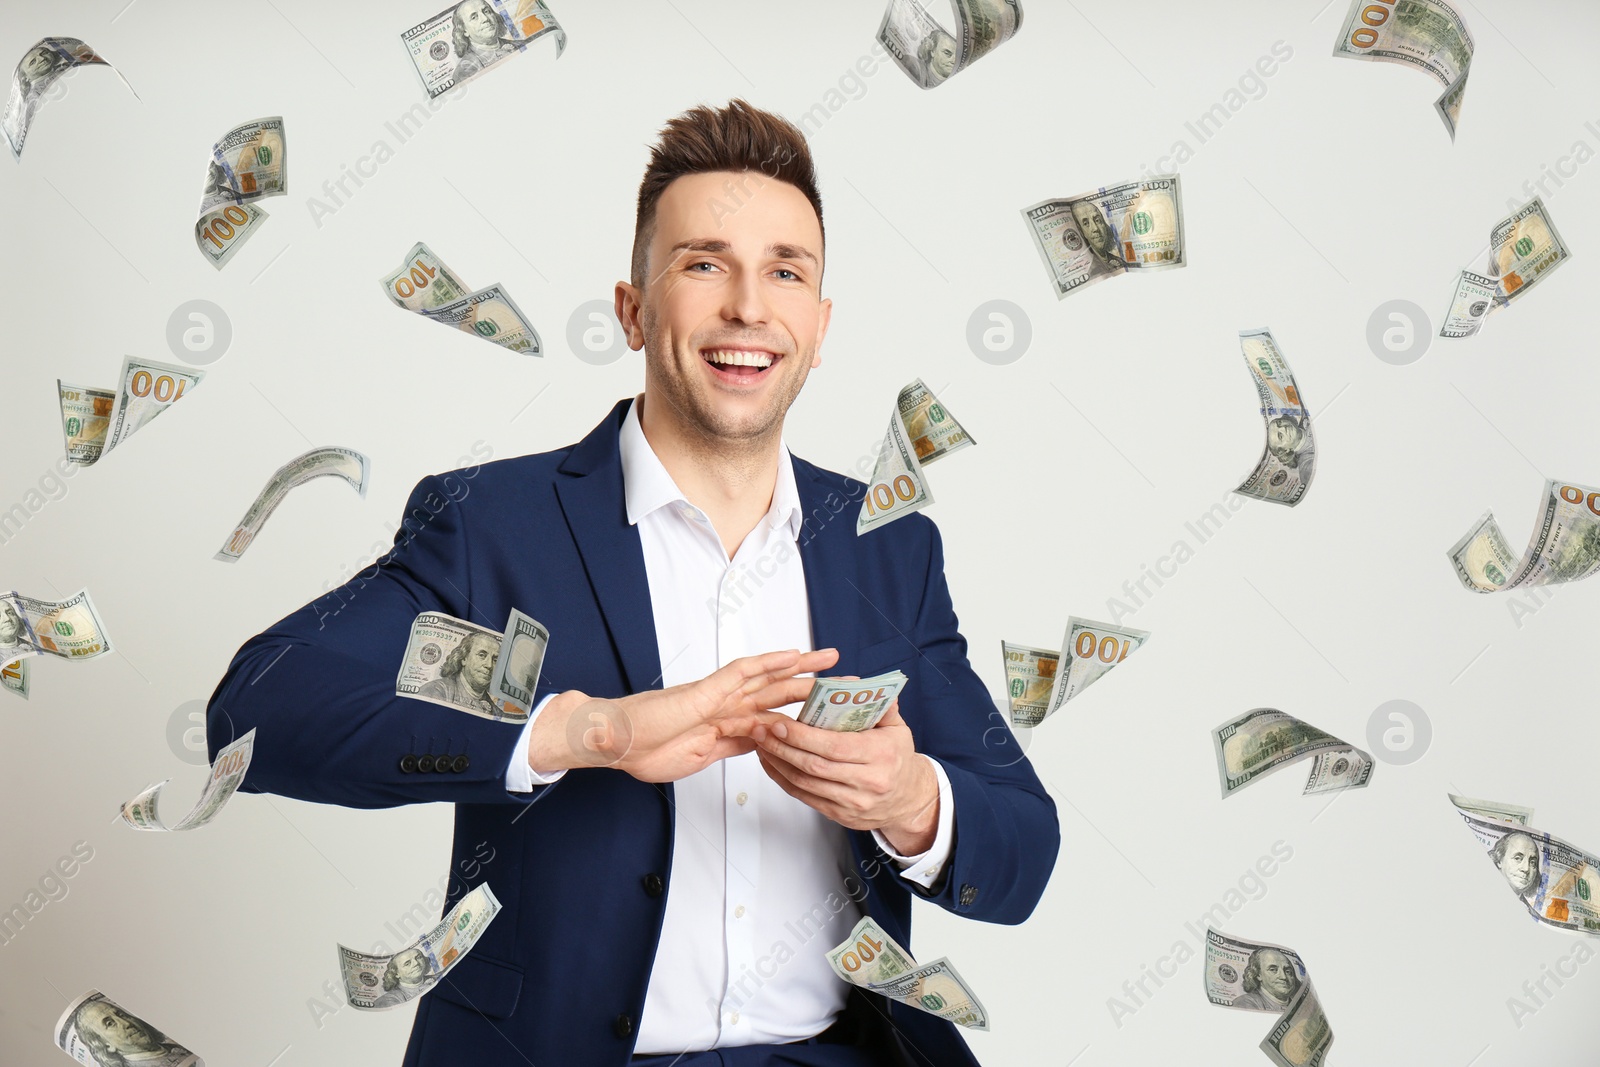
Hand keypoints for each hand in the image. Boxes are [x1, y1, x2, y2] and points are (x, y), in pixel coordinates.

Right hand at [527, 648, 838, 782]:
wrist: (615, 742)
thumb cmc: (646, 749)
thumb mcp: (700, 757)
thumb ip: (730, 747)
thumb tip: (761, 745)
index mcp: (728, 723)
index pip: (775, 715)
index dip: (804, 714)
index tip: (832, 715)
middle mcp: (728, 704)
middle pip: (780, 692)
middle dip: (814, 688)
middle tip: (848, 683)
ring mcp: (718, 695)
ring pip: (768, 676)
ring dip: (801, 667)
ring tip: (831, 659)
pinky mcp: (705, 690)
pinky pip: (741, 671)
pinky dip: (767, 663)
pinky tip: (791, 657)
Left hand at [751, 701, 939, 854]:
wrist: (907, 799)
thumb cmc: (897, 758)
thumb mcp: (897, 728)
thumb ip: (880, 705)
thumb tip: (861, 685)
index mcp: (880, 755)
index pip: (835, 746)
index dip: (803, 736)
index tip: (781, 723)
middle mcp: (867, 782)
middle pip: (815, 766)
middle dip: (783, 747)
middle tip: (761, 729)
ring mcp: (852, 802)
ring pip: (805, 783)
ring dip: (778, 762)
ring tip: (761, 743)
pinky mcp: (839, 815)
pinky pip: (804, 797)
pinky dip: (783, 779)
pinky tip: (771, 763)